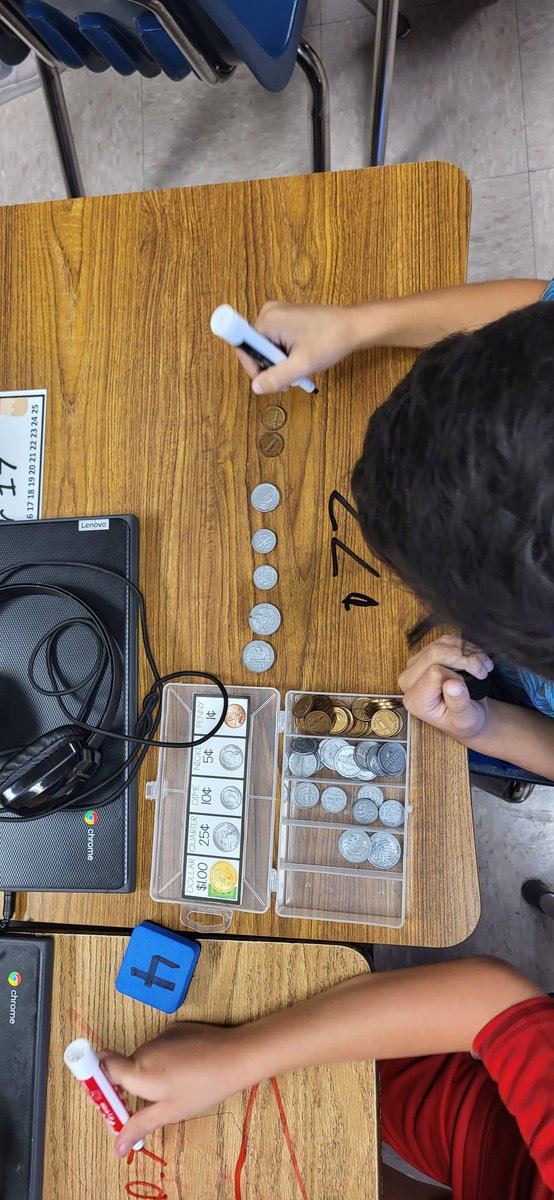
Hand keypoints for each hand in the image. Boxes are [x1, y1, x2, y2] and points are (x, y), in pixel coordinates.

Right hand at [100, 1022, 246, 1157]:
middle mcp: (144, 1049)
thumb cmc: (203, 1087)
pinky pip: (159, 1047)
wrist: (236, 1056)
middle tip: (144, 1106)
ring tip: (173, 1089)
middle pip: (122, 1067)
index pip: (102, 1066)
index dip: (98, 1081)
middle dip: (126, 1087)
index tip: (107, 1100)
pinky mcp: (175, 1029)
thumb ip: (138, 1125)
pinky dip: (163, 1061)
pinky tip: (184, 1072)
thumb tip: (117, 1147)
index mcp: (138, 1071)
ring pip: (143, 1058)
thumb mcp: (170, 1112)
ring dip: (148, 1074)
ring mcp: (160, 1036)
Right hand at [236, 300, 359, 392]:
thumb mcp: (302, 365)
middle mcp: (269, 312)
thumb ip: (276, 378)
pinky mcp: (286, 317)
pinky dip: (284, 354)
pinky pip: (274, 340)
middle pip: (254, 348)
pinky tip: (300, 358)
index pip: (244, 349)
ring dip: (279, 363)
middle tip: (291, 377)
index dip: (254, 369)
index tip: (272, 381)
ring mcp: (277, 313)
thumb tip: (256, 388)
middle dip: (270, 367)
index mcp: (268, 320)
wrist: (354, 326)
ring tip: (299, 367)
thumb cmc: (331, 341)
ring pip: (265, 347)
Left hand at [398, 635, 493, 741]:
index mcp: (415, 700)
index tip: (474, 683)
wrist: (467, 715)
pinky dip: (464, 646)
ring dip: (467, 651)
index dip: (458, 676)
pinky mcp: (425, 655)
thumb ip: (458, 703)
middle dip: (464, 658)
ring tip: (483, 666)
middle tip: (483, 670)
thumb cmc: (465, 720)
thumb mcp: (465, 718)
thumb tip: (453, 685)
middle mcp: (409, 682)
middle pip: (434, 653)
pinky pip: (444, 640)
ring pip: (440, 644)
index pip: (434, 673)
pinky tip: (476, 658)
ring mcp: (415, 666)